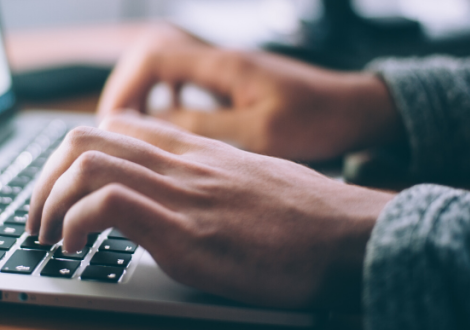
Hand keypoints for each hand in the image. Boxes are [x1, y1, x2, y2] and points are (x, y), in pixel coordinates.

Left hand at [26, 115, 394, 309]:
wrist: (353, 236)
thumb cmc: (309, 218)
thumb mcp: (252, 182)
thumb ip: (209, 180)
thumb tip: (182, 199)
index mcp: (196, 152)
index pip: (116, 126)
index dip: (74, 155)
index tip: (64, 190)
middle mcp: (182, 164)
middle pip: (85, 138)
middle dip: (45, 179)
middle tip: (39, 217)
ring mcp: (182, 194)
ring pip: (86, 164)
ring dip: (49, 202)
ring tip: (48, 236)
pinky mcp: (186, 233)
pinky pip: (108, 205)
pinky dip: (75, 224)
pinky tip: (76, 249)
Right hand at [98, 24, 402, 161]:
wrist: (355, 109)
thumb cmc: (317, 120)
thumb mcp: (260, 133)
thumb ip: (205, 128)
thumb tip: (154, 126)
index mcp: (223, 65)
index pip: (154, 57)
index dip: (125, 87)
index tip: (114, 123)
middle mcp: (219, 60)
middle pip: (151, 57)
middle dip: (126, 91)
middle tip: (115, 130)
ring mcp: (225, 69)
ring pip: (165, 69)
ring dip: (143, 95)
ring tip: (132, 130)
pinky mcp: (232, 82)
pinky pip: (183, 81)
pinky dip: (165, 99)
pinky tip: (167, 124)